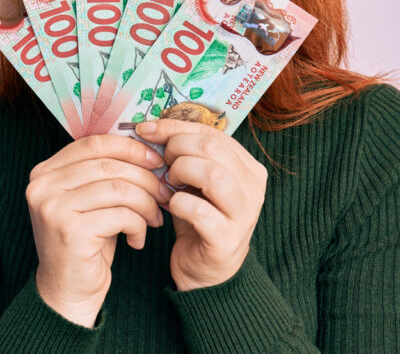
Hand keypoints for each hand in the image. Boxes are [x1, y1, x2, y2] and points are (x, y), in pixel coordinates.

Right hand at [26, 134, 170, 326]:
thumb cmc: (87, 242)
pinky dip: (138, 225)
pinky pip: (121, 215)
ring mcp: (53, 208)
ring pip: (119, 189)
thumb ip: (105, 172)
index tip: (156, 160)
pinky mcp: (70, 231)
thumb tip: (148, 148)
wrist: (68, 291)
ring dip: (146, 203)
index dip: (130, 148)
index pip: (94, 143)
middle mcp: (42, 186)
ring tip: (154, 218)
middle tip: (164, 193)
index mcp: (45, 172)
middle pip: (109, 165)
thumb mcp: (91, 200)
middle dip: (145, 178)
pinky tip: (137, 239)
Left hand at [135, 119, 267, 291]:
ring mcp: (244, 214)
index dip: (175, 127)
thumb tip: (149, 127)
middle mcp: (254, 188)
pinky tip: (171, 207)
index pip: (213, 133)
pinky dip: (178, 203)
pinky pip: (198, 210)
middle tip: (162, 163)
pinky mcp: (227, 239)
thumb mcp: (194, 181)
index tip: (146, 129)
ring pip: (212, 174)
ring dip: (181, 173)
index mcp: (248, 167)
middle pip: (213, 148)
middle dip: (177, 149)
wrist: (205, 272)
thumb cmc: (199, 219)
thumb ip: (184, 153)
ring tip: (169, 183)